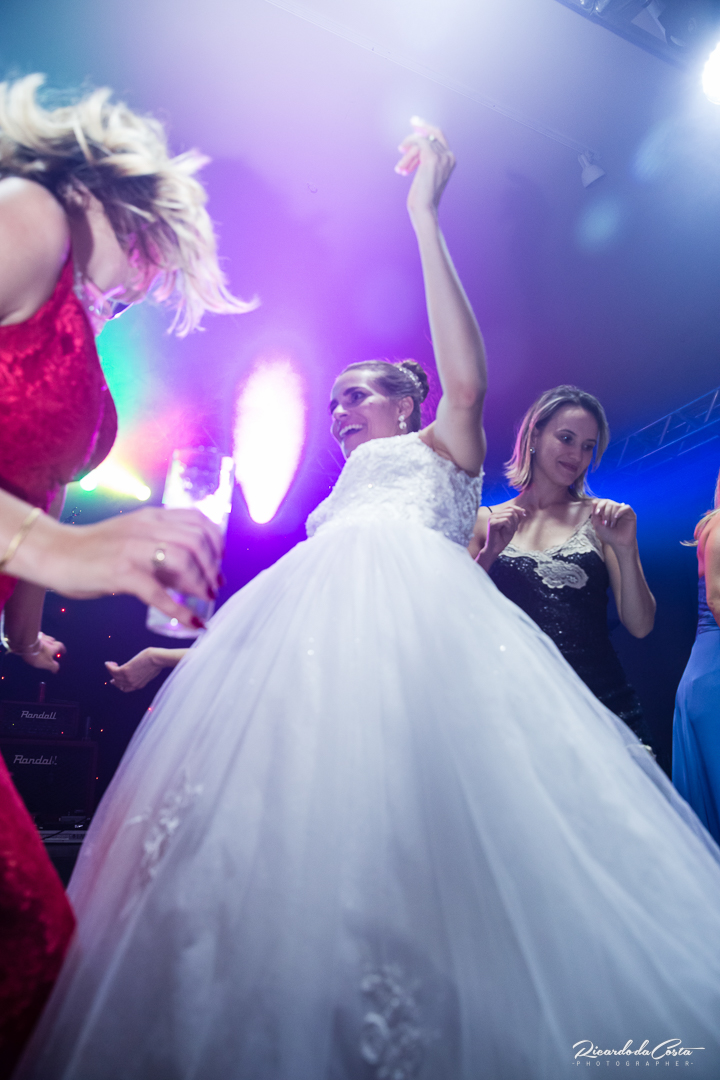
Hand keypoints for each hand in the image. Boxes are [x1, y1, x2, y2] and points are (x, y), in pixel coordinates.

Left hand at [17, 632, 65, 673]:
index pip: (61, 647)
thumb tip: (57, 670)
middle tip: (53, 648)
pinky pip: (38, 635)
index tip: (63, 651)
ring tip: (45, 644)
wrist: (27, 644)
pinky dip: (38, 638)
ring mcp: (41, 636)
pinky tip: (36, 640)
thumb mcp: (47, 664)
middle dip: (54, 644)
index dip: (62, 649)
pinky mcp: (33, 635)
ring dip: (46, 640)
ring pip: (46, 637)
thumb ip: (54, 666)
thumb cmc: (38, 655)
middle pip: (53, 641)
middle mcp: (49, 640)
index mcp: (54, 647)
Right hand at [18, 508, 222, 631]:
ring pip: (183, 560)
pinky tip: (193, 622)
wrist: (54, 553)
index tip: (220, 562)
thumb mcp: (134, 538)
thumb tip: (195, 572)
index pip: (197, 520)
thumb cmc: (94, 550)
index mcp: (151, 517)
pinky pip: (158, 593)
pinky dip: (180, 610)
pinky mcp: (121, 573)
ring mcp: (134, 549)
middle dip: (212, 566)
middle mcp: (146, 528)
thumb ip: (162, 550)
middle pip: (196, 541)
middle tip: (214, 587)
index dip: (216, 542)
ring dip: (200, 583)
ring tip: (206, 599)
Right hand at [105, 648, 164, 691]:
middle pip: (118, 684)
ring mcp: (128, 678)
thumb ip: (143, 674)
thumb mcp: (150, 672)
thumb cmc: (157, 662)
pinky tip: (108, 663)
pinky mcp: (125, 670)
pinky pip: (112, 670)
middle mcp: (133, 684)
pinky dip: (109, 666)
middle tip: (112, 671)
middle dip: (113, 679)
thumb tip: (138, 669)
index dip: (119, 684)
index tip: (116, 680)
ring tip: (111, 664)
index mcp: (139, 685)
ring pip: (114, 676)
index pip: (125, 688)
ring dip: (111, 670)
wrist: (158, 659)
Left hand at [395, 117, 454, 217]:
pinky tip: (401, 165)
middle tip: (411, 121)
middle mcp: (449, 156)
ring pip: (420, 142)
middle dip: (416, 134)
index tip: (416, 122)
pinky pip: (417, 143)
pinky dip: (407, 152)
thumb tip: (413, 146)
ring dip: (407, 155)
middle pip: (428, 137)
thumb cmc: (422, 197)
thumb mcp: (426, 175)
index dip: (428, 127)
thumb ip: (425, 160)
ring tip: (400, 169)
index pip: (439, 136)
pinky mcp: (432, 158)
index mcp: (451, 160)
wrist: (424, 209)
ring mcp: (442, 157)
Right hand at [478, 506, 525, 561]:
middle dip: (516, 520)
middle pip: (511, 511)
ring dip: (513, 525)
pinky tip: (506, 532)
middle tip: (514, 529)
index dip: (518, 510)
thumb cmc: (503, 538)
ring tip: (509, 531)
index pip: (509, 507)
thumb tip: (523, 511)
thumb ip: (517, 518)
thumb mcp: (513, 526)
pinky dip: (509, 527)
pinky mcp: (492, 523)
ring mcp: (492, 518)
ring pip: (509, 515)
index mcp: (497, 514)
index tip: (524, 515)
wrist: (495, 549)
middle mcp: (493, 514)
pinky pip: (506, 521)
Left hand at [591, 499, 636, 549]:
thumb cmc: (609, 535)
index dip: (599, 505)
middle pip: (608, 502)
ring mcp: (623, 511)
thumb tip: (594, 502)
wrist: (618, 543)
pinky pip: (626, 507)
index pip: (602, 501)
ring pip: (616, 505)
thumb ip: (595, 513)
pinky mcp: (630, 514)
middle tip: (605, 523)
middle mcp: (615, 510)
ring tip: (611, 525)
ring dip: (611, 515)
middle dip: (605, 512)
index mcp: (607, 511)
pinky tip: (616, 517)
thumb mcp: (597, 524)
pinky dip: (620, 511)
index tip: (596, 513)